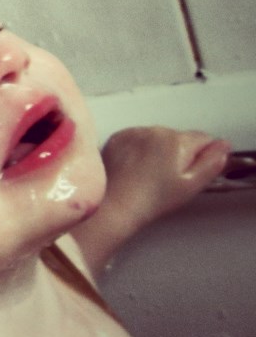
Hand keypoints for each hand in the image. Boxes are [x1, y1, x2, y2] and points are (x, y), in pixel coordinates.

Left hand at [101, 126, 230, 223]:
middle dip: (178, 154)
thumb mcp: (192, 185)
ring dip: (157, 151)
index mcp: (177, 141)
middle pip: (179, 138)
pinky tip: (134, 169)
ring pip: (157, 138)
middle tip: (167, 179)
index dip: (201, 157)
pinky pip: (136, 138)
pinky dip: (137, 150)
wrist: (114, 205)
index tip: (189, 172)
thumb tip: (222, 146)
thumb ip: (212, 162)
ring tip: (148, 176)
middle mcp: (155, 131)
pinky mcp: (117, 137)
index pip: (204, 139)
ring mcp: (134, 133)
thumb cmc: (151, 199)